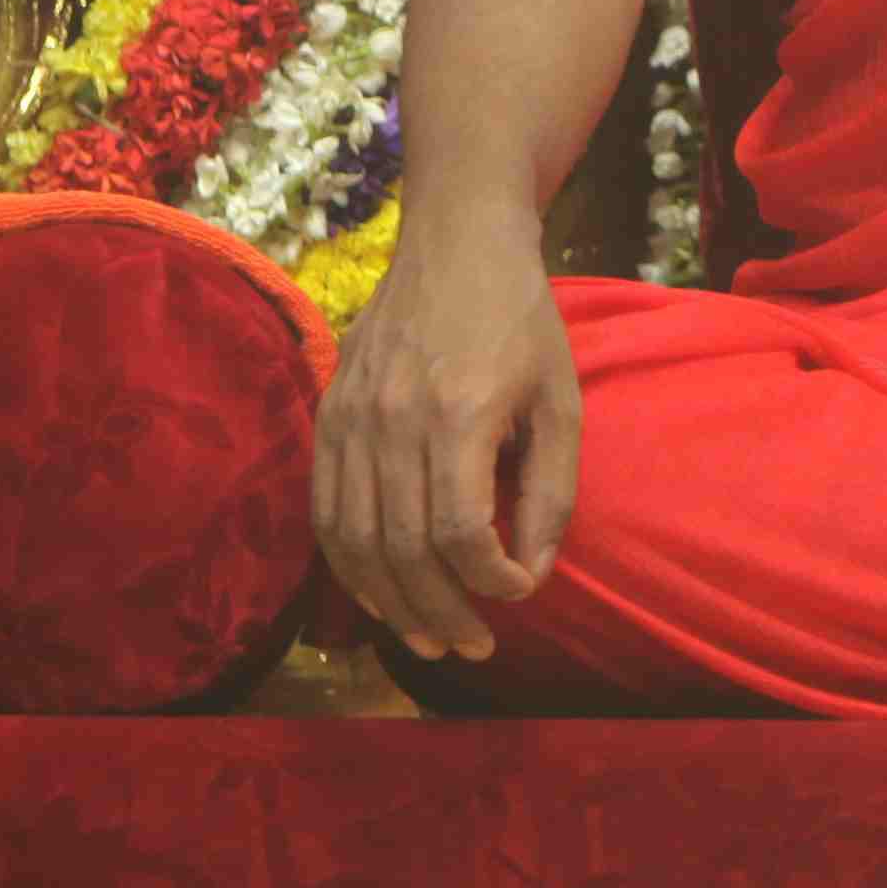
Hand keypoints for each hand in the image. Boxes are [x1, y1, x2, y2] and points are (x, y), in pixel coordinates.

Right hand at [308, 221, 578, 661]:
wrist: (454, 240)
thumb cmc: (521, 321)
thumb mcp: (561, 400)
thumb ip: (551, 491)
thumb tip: (530, 573)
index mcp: (458, 414)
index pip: (459, 532)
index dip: (490, 581)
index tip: (518, 592)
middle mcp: (392, 420)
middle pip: (403, 549)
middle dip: (441, 613)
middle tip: (474, 647)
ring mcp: (350, 418)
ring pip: (354, 541)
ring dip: (391, 604)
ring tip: (428, 640)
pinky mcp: (328, 415)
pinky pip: (325, 511)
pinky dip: (348, 565)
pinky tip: (381, 594)